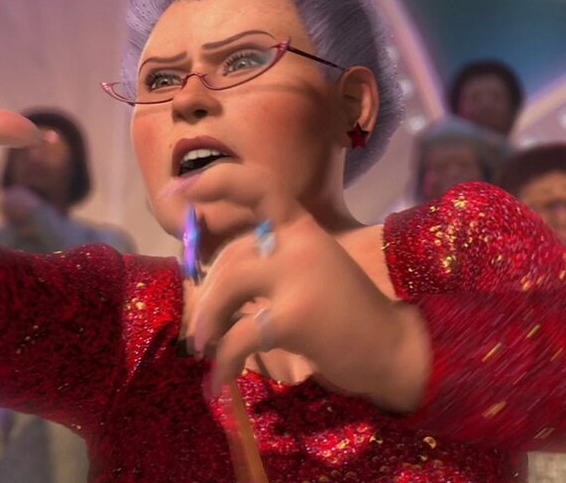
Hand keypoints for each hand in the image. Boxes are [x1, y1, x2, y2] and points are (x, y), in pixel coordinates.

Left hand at [183, 164, 428, 410]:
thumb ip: (263, 260)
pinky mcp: (297, 314)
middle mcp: (300, 241)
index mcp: (301, 226)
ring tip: (204, 350)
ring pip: (228, 286)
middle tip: (201, 330)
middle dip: (206, 295)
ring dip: (207, 323)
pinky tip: (217, 383)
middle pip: (230, 256)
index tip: (175, 188)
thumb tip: (202, 272)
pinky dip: (222, 362)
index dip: (213, 181)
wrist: (390, 347)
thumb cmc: (341, 313)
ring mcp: (300, 275)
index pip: (256, 184)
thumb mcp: (305, 269)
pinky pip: (239, 335)